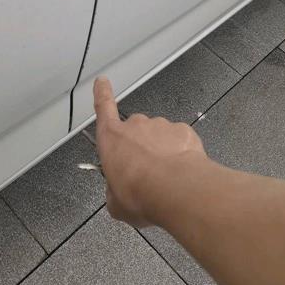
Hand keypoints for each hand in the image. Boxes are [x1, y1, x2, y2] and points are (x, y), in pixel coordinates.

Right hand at [93, 76, 207, 226]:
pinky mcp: (183, 131)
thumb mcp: (116, 203)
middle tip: (146, 173)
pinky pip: (180, 141)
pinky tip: (181, 171)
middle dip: (140, 148)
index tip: (102, 82)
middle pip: (135, 132)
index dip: (102, 94)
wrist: (175, 189)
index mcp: (112, 139)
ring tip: (166, 177)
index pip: (103, 108)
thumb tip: (119, 195)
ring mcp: (161, 126)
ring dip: (161, 153)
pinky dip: (181, 154)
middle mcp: (135, 126)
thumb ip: (114, 191)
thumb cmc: (141, 193)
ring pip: (159, 137)